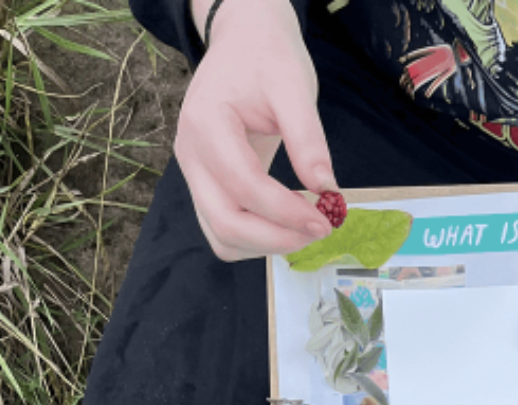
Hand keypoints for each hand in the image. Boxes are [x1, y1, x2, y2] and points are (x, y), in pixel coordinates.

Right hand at [176, 0, 335, 258]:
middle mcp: (191, 156)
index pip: (244, 186)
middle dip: (276, 238)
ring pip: (222, 238)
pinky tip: (285, 223)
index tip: (326, 219)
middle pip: (225, 223)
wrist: (241, 45)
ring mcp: (194, 175)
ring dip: (266, 245)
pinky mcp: (205, 187)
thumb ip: (307, 136)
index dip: (286, 212)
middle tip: (319, 230)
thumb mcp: (293, 85)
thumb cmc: (265, 58)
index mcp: (206, 124)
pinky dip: (256, 240)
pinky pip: (223, 231)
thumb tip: (325, 189)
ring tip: (304, 227)